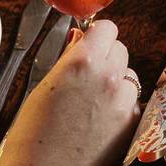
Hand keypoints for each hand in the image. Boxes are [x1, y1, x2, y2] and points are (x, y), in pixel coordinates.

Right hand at [0, 20, 140, 165]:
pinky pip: (132, 100)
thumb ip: (69, 58)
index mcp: (83, 62)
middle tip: (87, 75)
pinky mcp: (131, 122)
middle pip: (120, 48)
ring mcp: (123, 100)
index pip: (107, 28)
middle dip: (106, 57)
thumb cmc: (33, 137)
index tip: (91, 42)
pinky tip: (100, 119)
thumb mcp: (44, 86)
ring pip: (129, 74)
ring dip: (116, 81)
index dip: (97, 35)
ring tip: (92, 102)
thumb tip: (81, 38)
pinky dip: (121, 105)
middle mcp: (108, 77)